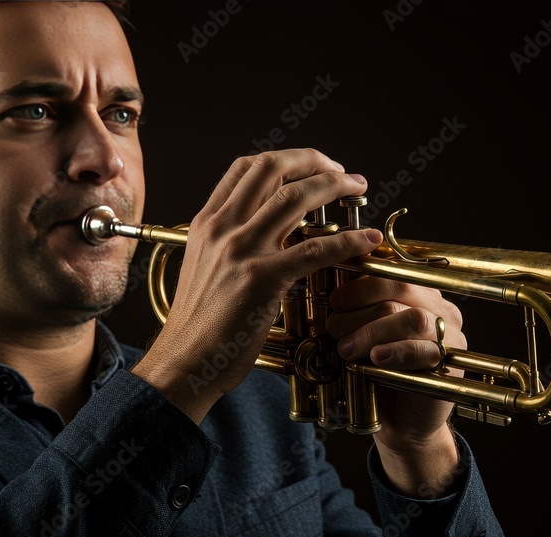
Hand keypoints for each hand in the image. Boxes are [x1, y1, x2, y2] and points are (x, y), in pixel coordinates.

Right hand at [132, 149, 382, 422]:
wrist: (184, 362)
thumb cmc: (199, 325)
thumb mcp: (205, 268)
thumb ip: (230, 243)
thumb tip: (264, 230)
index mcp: (208, 223)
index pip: (247, 167)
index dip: (287, 159)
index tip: (314, 166)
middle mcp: (222, 228)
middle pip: (273, 168)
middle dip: (315, 161)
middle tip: (342, 172)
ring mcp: (241, 251)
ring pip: (295, 197)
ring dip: (335, 187)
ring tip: (359, 189)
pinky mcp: (261, 280)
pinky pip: (315, 249)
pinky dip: (348, 240)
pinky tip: (367, 239)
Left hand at [327, 276, 466, 496]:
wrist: (400, 424)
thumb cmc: (378, 375)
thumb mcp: (364, 336)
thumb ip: (358, 311)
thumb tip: (329, 289)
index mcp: (421, 294)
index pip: (393, 271)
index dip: (362, 280)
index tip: (334, 298)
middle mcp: (441, 310)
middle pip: (403, 287)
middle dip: (362, 303)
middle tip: (333, 324)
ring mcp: (450, 337)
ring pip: (413, 318)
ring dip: (373, 330)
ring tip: (346, 348)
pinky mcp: (450, 365)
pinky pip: (425, 351)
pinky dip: (396, 351)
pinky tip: (375, 359)